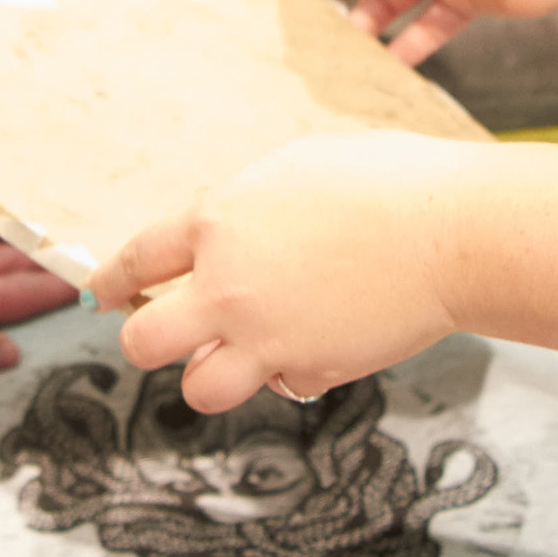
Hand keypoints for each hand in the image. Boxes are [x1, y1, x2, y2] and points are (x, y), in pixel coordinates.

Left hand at [98, 128, 482, 412]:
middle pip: (143, 341)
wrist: (451, 231)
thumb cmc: (386, 181)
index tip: (106, 293)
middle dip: (145, 338)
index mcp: (218, 221)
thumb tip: (224, 230)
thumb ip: (246, 206)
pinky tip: (321, 338)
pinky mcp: (310, 371)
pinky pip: (280, 385)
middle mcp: (227, 287)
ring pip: (198, 389)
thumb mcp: (296, 168)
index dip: (114, 279)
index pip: (138, 258)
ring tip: (238, 351)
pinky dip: (292, 370)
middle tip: (163, 332)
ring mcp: (266, 337)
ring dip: (211, 372)